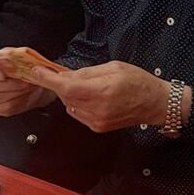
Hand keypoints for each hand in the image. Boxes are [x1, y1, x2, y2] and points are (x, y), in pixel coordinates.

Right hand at [0, 54, 52, 115]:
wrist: (31, 83)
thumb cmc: (19, 68)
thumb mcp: (16, 56)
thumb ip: (12, 56)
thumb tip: (14, 57)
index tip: (3, 74)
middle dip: (7, 84)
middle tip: (24, 81)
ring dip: (16, 91)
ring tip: (27, 86)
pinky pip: (4, 107)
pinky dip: (18, 101)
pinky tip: (24, 94)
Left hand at [34, 61, 171, 132]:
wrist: (156, 103)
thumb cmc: (139, 83)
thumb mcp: (114, 67)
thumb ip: (87, 72)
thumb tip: (65, 75)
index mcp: (103, 90)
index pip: (67, 86)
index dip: (48, 79)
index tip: (37, 72)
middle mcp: (98, 109)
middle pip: (65, 96)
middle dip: (62, 84)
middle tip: (66, 75)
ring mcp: (97, 120)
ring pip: (69, 105)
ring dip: (71, 95)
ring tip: (89, 87)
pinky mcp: (98, 127)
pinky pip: (77, 113)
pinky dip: (78, 104)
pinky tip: (92, 98)